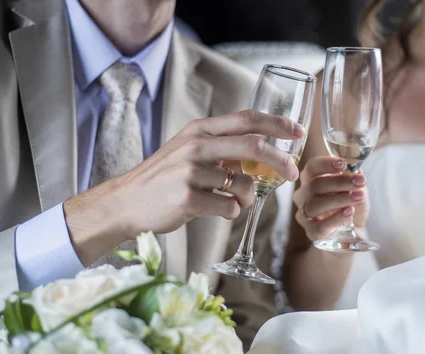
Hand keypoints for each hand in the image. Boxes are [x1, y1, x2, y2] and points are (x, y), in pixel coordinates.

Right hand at [65, 110, 303, 263]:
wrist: (127, 202)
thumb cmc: (164, 178)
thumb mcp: (189, 150)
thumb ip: (221, 147)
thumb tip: (262, 155)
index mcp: (199, 130)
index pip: (247, 119)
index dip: (277, 124)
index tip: (297, 132)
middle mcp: (196, 146)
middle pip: (254, 146)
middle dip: (280, 160)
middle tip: (292, 173)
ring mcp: (191, 172)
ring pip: (245, 185)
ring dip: (250, 197)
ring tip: (235, 201)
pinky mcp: (189, 199)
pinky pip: (230, 208)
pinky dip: (233, 212)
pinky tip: (216, 210)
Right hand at [293, 156, 368, 241]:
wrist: (351, 231)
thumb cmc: (349, 204)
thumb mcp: (355, 189)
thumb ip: (355, 179)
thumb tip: (357, 170)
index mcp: (310, 180)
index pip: (311, 168)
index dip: (325, 164)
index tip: (343, 163)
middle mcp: (303, 195)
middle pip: (315, 186)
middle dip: (339, 182)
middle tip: (360, 181)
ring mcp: (304, 215)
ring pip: (315, 205)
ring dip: (339, 199)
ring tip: (358, 197)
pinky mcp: (311, 232)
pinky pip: (320, 226)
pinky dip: (335, 218)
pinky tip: (349, 212)